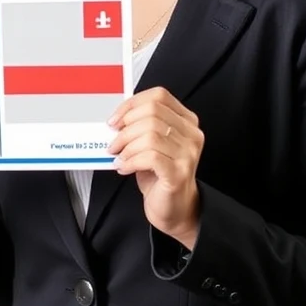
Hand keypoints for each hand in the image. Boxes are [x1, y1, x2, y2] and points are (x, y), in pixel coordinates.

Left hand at [108, 87, 203, 247]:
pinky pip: (150, 157)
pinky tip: (124, 167)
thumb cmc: (161, 176)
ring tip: (119, 157)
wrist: (175, 208)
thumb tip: (116, 120)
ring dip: (126, 146)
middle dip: (126, 128)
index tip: (116, 120)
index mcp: (186, 122)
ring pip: (150, 135)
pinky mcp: (179, 172)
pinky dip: (131, 160)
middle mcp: (191, 135)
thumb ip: (141, 128)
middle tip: (114, 143)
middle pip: (152, 113)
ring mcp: (187, 154)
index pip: (159, 96)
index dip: (132, 104)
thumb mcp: (152, 145)